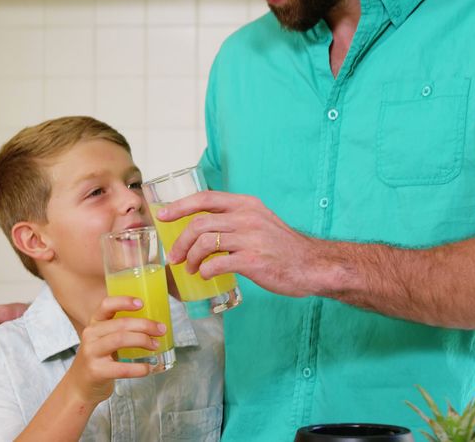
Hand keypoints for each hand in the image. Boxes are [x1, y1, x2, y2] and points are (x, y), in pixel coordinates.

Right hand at [67, 296, 167, 404]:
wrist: (79, 386)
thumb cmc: (97, 360)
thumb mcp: (102, 340)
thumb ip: (118, 330)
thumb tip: (151, 324)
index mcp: (94, 324)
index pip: (106, 305)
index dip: (124, 302)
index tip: (141, 303)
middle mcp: (91, 335)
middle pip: (121, 324)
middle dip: (145, 325)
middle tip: (160, 329)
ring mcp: (92, 353)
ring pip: (120, 339)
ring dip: (143, 340)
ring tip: (155, 345)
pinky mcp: (96, 371)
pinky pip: (122, 368)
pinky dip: (139, 368)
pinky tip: (147, 368)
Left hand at [156, 190, 329, 297]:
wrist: (313, 265)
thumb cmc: (282, 246)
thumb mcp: (259, 221)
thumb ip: (234, 219)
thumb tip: (201, 227)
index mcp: (246, 204)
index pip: (205, 198)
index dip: (179, 206)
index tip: (162, 215)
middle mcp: (247, 217)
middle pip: (199, 224)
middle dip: (179, 242)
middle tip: (174, 257)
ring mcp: (251, 239)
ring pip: (204, 243)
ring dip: (190, 258)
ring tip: (189, 268)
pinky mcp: (254, 261)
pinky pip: (217, 264)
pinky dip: (205, 270)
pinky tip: (206, 275)